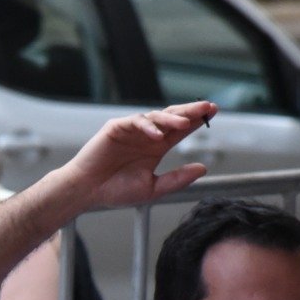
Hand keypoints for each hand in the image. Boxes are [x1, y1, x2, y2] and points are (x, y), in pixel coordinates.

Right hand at [59, 102, 215, 210]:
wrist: (86, 192)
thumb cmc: (114, 191)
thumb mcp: (152, 188)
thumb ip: (177, 178)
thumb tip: (203, 168)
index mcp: (156, 148)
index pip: (181, 130)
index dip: (197, 121)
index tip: (213, 113)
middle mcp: (146, 136)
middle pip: (173, 118)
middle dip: (191, 111)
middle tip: (208, 107)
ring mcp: (131, 130)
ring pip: (156, 117)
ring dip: (172, 119)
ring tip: (185, 123)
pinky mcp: (116, 128)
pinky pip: (135, 122)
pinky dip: (147, 127)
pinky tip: (157, 135)